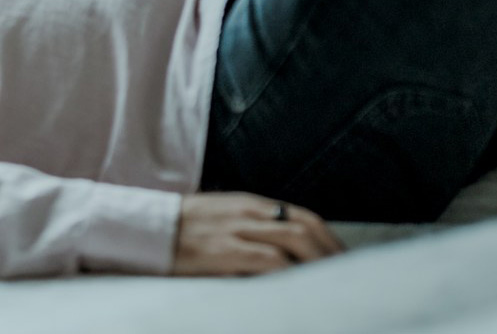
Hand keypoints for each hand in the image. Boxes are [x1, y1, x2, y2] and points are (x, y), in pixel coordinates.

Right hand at [171, 193, 341, 275]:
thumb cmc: (184, 230)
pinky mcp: (223, 252)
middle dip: (332, 254)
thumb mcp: (222, 218)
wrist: (146, 229)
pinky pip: (266, 260)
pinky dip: (288, 273)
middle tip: (350, 281)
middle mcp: (248, 214)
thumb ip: (252, 228)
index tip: (346, 264)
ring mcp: (236, 232)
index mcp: (250, 205)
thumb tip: (287, 252)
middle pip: (305, 228)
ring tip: (332, 288)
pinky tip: (299, 289)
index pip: (304, 217)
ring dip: (318, 264)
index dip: (330, 241)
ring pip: (292, 241)